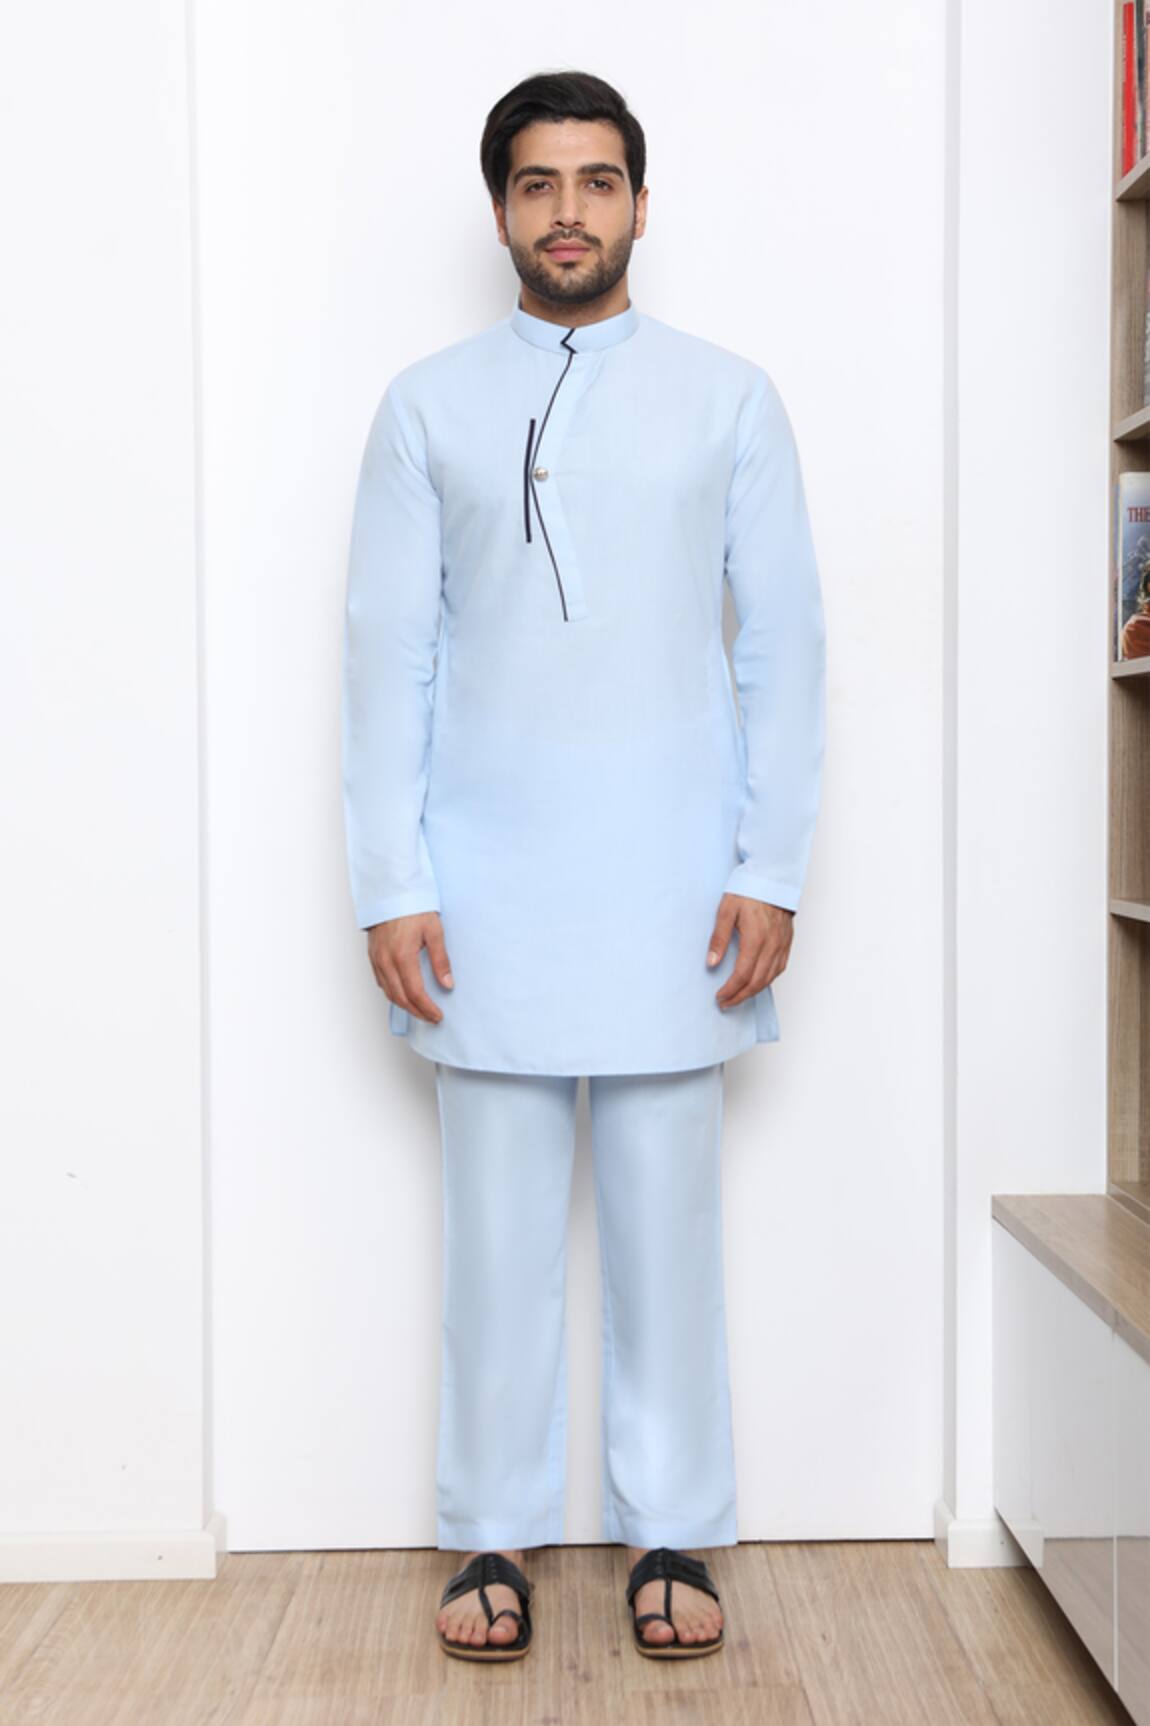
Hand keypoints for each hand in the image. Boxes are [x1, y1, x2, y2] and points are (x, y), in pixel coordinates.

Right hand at [366, 911, 453, 1023]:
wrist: (391, 892)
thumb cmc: (413, 907)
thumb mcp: (434, 931)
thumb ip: (441, 960)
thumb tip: (447, 984)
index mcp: (402, 956)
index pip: (415, 993)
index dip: (427, 1008)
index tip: (438, 1015)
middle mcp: (386, 961)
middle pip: (400, 998)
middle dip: (417, 1012)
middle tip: (431, 1017)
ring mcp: (377, 960)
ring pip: (389, 993)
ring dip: (404, 1006)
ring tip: (420, 1010)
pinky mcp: (373, 957)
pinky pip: (381, 982)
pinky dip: (393, 993)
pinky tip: (403, 994)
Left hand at [707, 893, 793, 1009]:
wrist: (772, 877)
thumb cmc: (748, 890)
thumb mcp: (726, 911)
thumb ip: (719, 938)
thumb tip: (712, 963)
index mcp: (755, 938)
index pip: (743, 974)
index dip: (731, 990)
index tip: (719, 997)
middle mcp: (771, 945)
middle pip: (757, 981)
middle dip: (740, 996)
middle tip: (726, 1003)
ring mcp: (781, 944)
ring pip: (770, 978)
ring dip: (753, 992)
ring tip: (738, 997)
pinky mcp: (787, 942)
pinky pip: (780, 968)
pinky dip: (768, 980)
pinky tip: (758, 983)